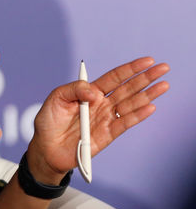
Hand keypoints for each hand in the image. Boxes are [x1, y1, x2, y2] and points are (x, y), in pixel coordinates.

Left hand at [28, 57, 169, 182]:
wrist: (45, 147)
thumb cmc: (49, 121)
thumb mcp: (56, 98)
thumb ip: (74, 89)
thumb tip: (94, 92)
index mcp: (90, 92)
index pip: (115, 77)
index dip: (131, 69)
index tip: (147, 61)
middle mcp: (102, 104)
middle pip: (128, 88)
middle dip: (146, 78)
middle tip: (164, 68)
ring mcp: (106, 119)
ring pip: (131, 104)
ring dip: (148, 95)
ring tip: (163, 85)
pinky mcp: (107, 135)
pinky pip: (124, 123)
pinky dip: (137, 116)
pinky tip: (150, 107)